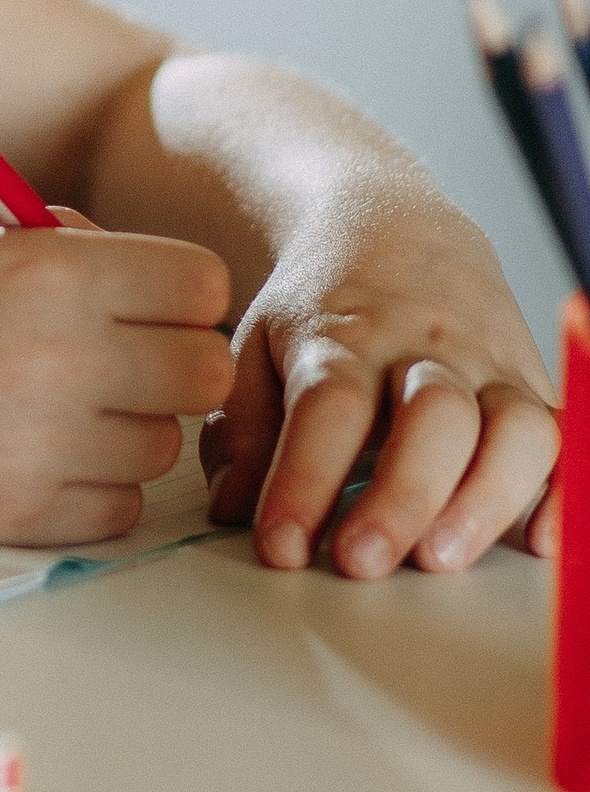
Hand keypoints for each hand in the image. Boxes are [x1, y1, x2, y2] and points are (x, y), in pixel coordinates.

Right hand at [0, 212, 234, 549]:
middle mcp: (60, 358)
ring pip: (162, 446)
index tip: (139, 300)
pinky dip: (87, 489)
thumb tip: (145, 275)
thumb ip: (57, 244)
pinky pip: (115, 511)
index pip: (202, 284)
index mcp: (47, 271)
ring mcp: (40, 447)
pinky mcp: (14, 516)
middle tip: (111, 358)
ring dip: (124, 428)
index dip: (175, 291)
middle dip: (168, 361)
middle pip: (204, 372)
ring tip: (44, 407)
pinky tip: (25, 455)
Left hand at [200, 206, 558, 577]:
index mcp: (344, 338)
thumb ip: (246, 429)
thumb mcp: (259, 346)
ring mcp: (491, 368)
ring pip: (516, 428)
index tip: (279, 547)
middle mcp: (427, 350)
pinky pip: (569, 440)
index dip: (303, 481)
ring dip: (486, 499)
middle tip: (361, 561)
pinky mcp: (534, 389)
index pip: (328, 406)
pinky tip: (538, 544)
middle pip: (432, 417)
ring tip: (439, 558)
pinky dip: (566, 495)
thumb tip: (234, 508)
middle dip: (401, 496)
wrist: (394, 230)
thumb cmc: (321, 309)